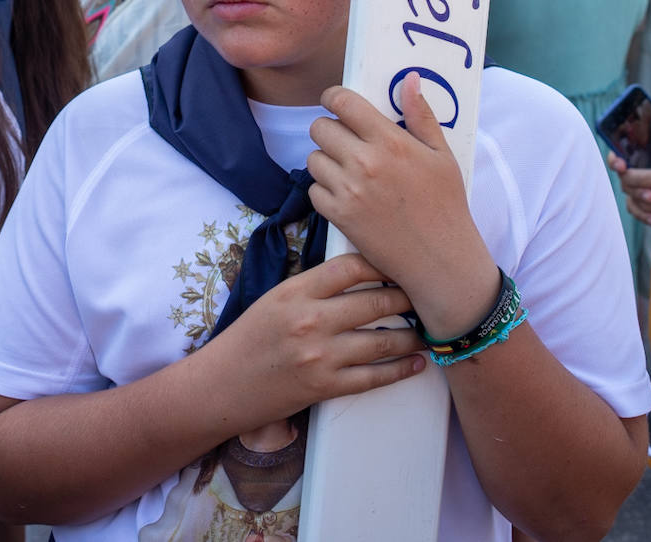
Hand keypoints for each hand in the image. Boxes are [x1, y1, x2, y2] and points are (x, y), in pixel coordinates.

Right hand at [216, 253, 424, 426]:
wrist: (223, 385)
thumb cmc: (250, 336)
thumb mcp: (277, 296)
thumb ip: (315, 284)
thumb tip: (360, 271)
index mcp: (297, 291)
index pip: (350, 267)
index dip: (382, 262)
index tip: (399, 262)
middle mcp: (311, 321)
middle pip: (374, 301)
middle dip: (406, 296)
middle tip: (424, 293)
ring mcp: (320, 357)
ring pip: (381, 341)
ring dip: (411, 335)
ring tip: (428, 329)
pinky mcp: (325, 387)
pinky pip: (373, 378)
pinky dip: (400, 370)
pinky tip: (416, 362)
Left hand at [308, 73, 499, 340]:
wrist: (440, 259)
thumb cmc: (446, 204)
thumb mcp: (442, 154)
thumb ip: (421, 114)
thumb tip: (409, 78)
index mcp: (390, 141)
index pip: (342, 102)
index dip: (333, 97)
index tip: (336, 103)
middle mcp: (364, 162)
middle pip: (319, 128)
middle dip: (330, 130)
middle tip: (346, 141)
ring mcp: (348, 191)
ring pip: (313, 159)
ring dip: (326, 161)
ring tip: (347, 169)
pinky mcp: (339, 217)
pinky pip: (313, 191)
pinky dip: (324, 190)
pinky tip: (345, 194)